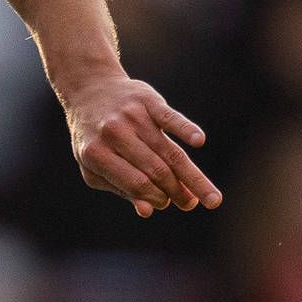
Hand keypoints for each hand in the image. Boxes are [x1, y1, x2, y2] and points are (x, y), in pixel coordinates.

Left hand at [64, 72, 218, 217]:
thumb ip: (121, 189)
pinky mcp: (148, 101)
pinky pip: (170, 118)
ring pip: (170, 152)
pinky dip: (185, 128)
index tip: (166, 204)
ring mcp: (133, 116)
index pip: (136, 184)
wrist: (90, 90)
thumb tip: (148, 211)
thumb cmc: (95, 139)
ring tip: (211, 198)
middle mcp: (114, 134)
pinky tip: (198, 140)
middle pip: (156, 170)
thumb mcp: (95, 168)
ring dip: (193, 178)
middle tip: (190, 204)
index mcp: (97, 154)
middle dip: (177, 192)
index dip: (155, 198)